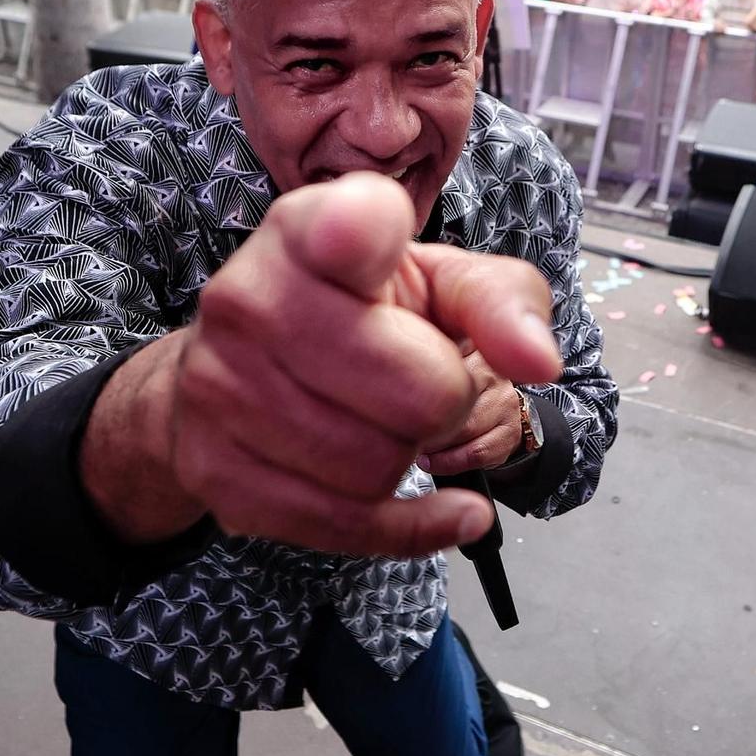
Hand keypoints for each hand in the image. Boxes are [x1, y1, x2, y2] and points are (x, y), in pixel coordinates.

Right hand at [99, 174, 561, 558]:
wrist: (240, 371)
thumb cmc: (357, 315)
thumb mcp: (440, 284)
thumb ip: (501, 301)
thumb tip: (538, 361)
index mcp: (308, 231)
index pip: (350, 227)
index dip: (370, 234)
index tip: (371, 236)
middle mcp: (247, 300)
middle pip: (418, 393)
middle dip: (445, 400)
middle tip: (423, 383)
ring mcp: (219, 389)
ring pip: (379, 468)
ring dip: (411, 458)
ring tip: (386, 423)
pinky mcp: (217, 471)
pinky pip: (345, 526)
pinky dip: (412, 527)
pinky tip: (444, 508)